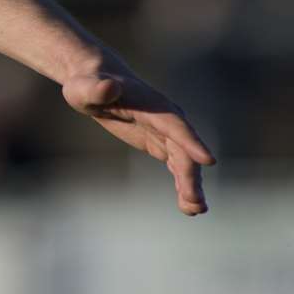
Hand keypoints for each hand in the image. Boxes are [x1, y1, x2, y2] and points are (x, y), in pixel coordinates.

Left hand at [63, 70, 216, 215]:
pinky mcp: (161, 144)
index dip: (191, 143)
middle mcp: (167, 120)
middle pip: (183, 151)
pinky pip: (178, 166)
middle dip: (190, 176)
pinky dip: (183, 184)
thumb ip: (97, 89)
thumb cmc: (88, 85)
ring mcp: (166, 133)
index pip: (176, 126)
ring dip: (191, 186)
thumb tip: (108, 87)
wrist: (96, 83)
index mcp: (153, 107)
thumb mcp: (84, 88)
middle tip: (195, 203)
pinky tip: (189, 206)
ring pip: (185, 162)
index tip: (209, 161)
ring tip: (195, 210)